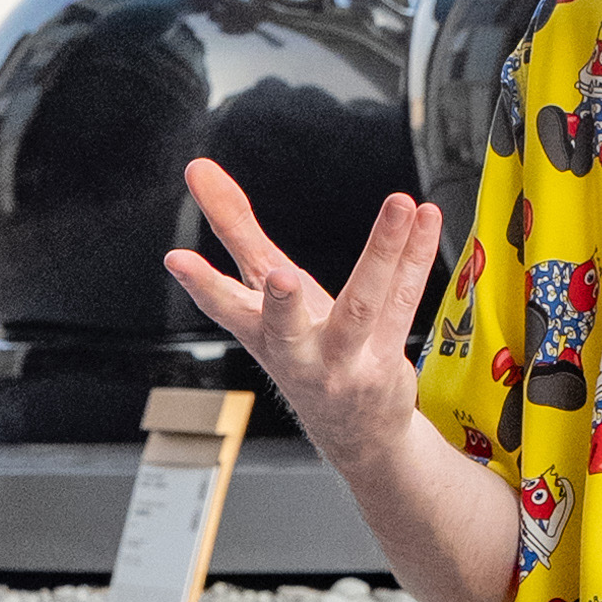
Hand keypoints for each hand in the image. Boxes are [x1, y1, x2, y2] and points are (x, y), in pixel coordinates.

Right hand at [166, 163, 440, 485]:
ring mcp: (344, 361)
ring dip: (383, 252)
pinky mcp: (385, 359)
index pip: (225, 308)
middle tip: (280, 277)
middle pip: (290, 330)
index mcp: (261, 333)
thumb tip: (199, 170)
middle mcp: (299, 353)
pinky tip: (424, 216)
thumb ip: (235, 229)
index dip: (200, 285)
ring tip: (399, 204)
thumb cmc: (303, 348)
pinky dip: (417, 252)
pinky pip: (406, 298)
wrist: (356, 432)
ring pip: (364, 305)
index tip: (176, 260)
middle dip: (282, 306)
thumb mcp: (264, 292)